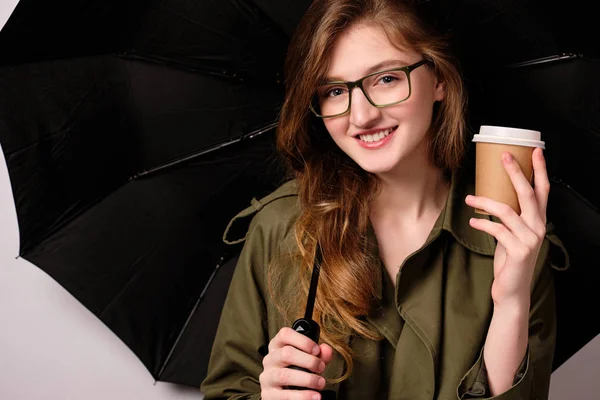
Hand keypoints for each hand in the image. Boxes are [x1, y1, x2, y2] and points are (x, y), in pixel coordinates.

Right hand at [260, 327, 333, 399]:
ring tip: (320, 383)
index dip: (303, 340)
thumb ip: (319, 355)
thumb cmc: (297, 372)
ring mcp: (267, 377)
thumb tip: (326, 349)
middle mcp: (270, 359)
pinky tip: (314, 396)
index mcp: (277, 346)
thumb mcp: (307, 361)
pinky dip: (303, 396)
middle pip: (286, 353)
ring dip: (307, 379)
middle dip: (309, 361)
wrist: (282, 395)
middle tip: (321, 368)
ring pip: (285, 375)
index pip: (284, 334)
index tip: (317, 350)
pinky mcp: (268, 395)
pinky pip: (284, 396)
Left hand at [465, 148, 548, 306]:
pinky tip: (472, 222)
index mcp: (538, 221)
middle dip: (516, 173)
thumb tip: (488, 198)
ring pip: (507, 210)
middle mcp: (538, 227)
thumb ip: (508, 218)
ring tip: (469, 199)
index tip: (535, 151)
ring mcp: (530, 239)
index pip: (542, 191)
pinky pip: (497, 230)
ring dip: (485, 202)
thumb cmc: (509, 260)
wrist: (511, 290)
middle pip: (528, 193)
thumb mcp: (510, 235)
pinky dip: (483, 224)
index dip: (540, 170)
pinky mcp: (518, 251)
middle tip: (503, 156)